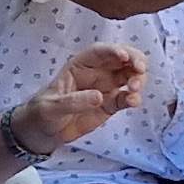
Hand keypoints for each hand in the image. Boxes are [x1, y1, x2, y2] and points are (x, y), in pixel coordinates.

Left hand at [19, 44, 143, 154]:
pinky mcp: (111, 105)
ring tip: (133, 90)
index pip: (99, 52)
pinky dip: (133, 98)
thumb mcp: (51, 107)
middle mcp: (96, 73)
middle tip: (140, 70)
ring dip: (137, 79)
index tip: (124, 57)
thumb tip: (99, 96)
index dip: (113, 51)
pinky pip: (126, 98)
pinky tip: (133, 102)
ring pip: (129, 76)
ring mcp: (106, 89)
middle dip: (135, 61)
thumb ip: (73, 101)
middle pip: (121, 60)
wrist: (43, 133)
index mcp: (80, 66)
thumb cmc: (42, 113)